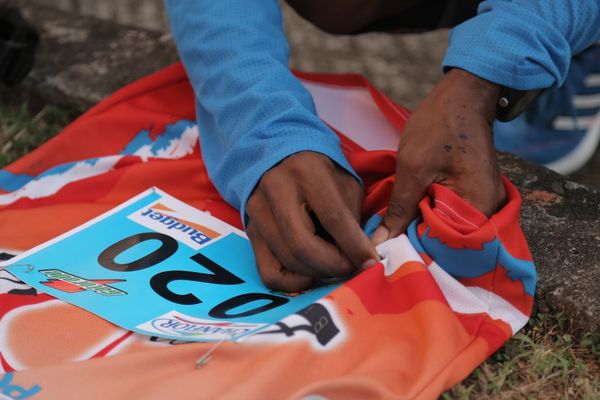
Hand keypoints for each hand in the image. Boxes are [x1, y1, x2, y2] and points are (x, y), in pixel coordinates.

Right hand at [246, 152, 378, 291]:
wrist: (281, 160)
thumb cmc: (320, 174)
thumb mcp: (345, 185)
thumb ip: (353, 220)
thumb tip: (363, 260)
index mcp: (306, 172)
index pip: (332, 217)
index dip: (354, 246)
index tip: (371, 263)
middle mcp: (275, 190)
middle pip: (303, 245)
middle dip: (334, 266)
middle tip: (351, 269)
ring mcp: (258, 212)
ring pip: (288, 260)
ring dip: (318, 274)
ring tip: (335, 269)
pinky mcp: (250, 232)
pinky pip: (269, 273)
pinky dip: (293, 283)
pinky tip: (309, 275)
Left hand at [372, 68, 505, 244]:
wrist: (463, 98)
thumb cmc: (439, 126)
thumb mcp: (412, 169)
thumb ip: (399, 210)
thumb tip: (380, 244)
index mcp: (479, 207)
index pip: (448, 249)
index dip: (418, 254)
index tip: (390, 259)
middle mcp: (490, 213)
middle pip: (451, 246)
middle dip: (420, 248)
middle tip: (388, 252)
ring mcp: (484, 206)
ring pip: (450, 234)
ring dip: (425, 236)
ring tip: (396, 241)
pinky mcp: (475, 199)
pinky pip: (453, 220)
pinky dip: (432, 223)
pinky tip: (411, 224)